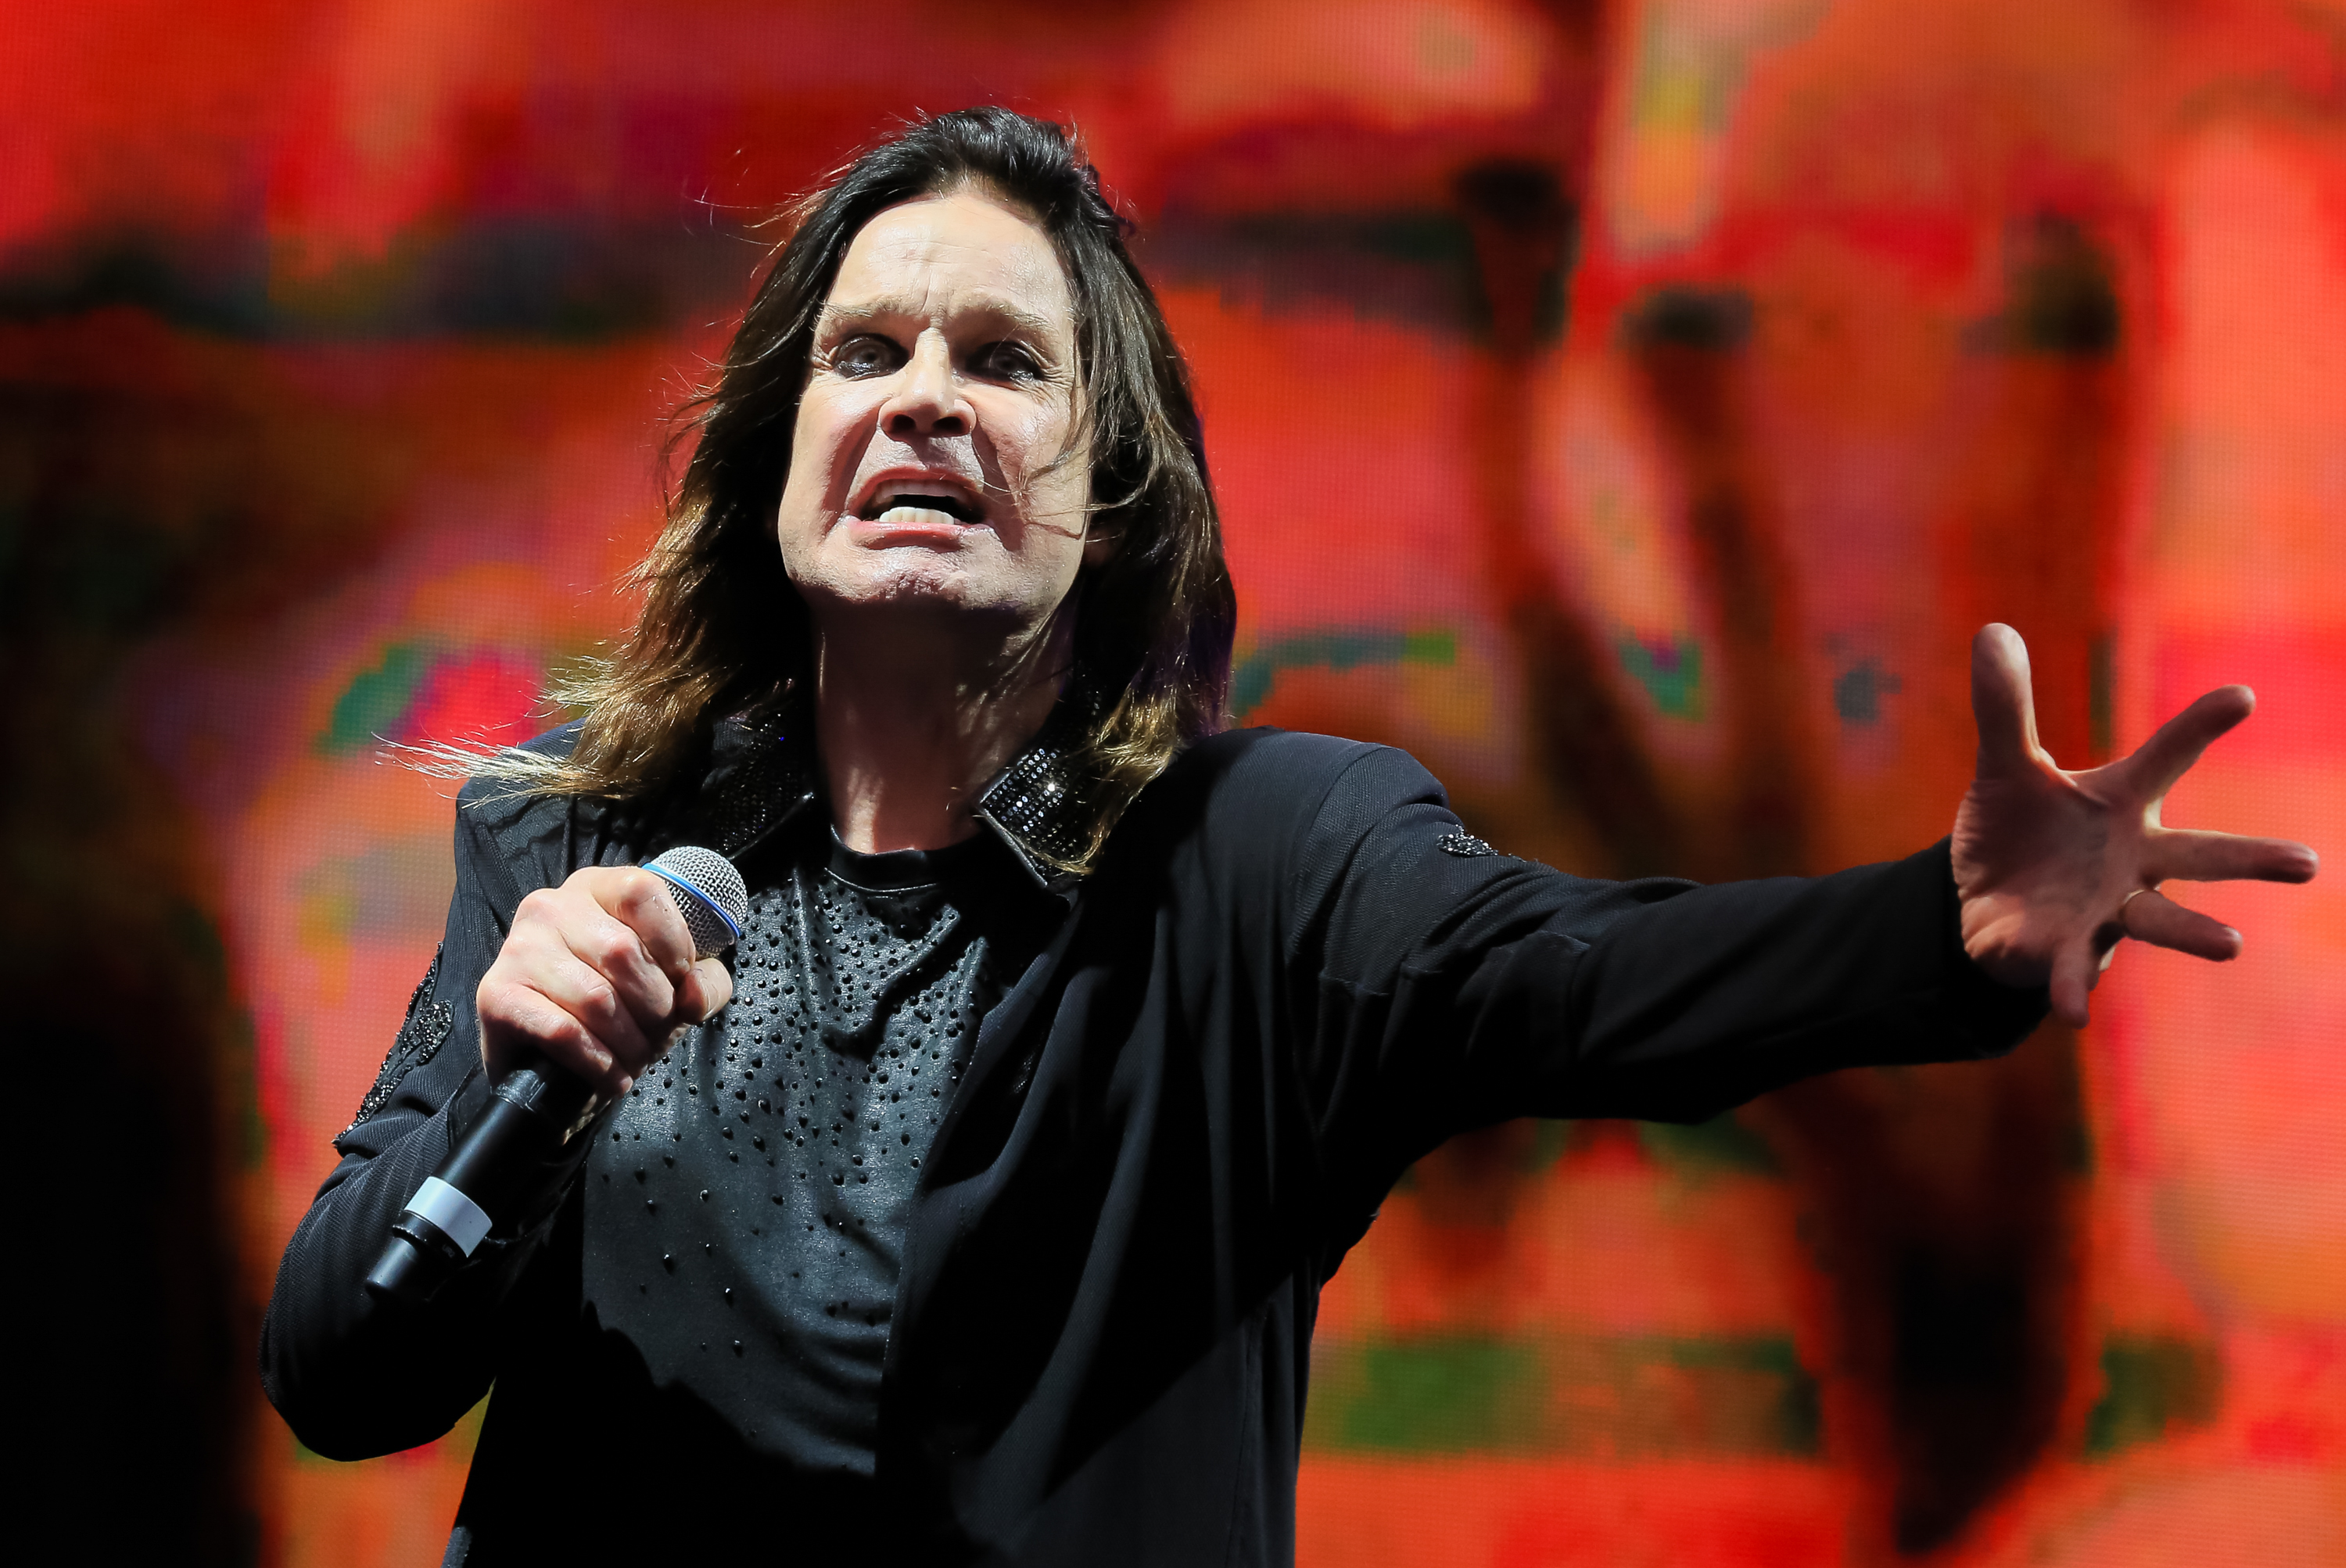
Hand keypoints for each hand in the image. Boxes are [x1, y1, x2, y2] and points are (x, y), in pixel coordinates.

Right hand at [476, 866, 733, 1095]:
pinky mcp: (496, 995)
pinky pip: (561, 1032)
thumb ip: (704, 986)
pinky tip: (611, 1076)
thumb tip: (690, 996)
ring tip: (635, 1058)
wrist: (557, 1065)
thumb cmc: (623, 1010)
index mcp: (596, 888)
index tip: (679, 983)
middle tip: (655, 1035)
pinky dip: (597, 1062)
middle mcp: (550, 906)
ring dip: (628, 1042)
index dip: (673, 943)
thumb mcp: (678, 990)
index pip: (642, 892)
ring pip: (595, 998)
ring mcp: (518, 948)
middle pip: (622, 952)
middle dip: (654, 1007)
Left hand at [1953, 624, 2316, 1026]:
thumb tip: (1993, 630)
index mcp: (2121, 803)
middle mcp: (2131, 858)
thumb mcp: (2005, 766)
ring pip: (2159, 920)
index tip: (2242, 696)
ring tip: (2232, 944)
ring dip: (2193, 931)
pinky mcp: (2067, 949)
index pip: (2167, 756)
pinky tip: (2074, 1014)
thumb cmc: (2017, 829)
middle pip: (2199, 854)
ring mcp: (2107, 908)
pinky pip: (2074, 972)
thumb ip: (2004, 707)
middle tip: (2308, 863)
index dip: (2201, 726)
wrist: (1986, 898)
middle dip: (2250, 858)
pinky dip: (2073, 989)